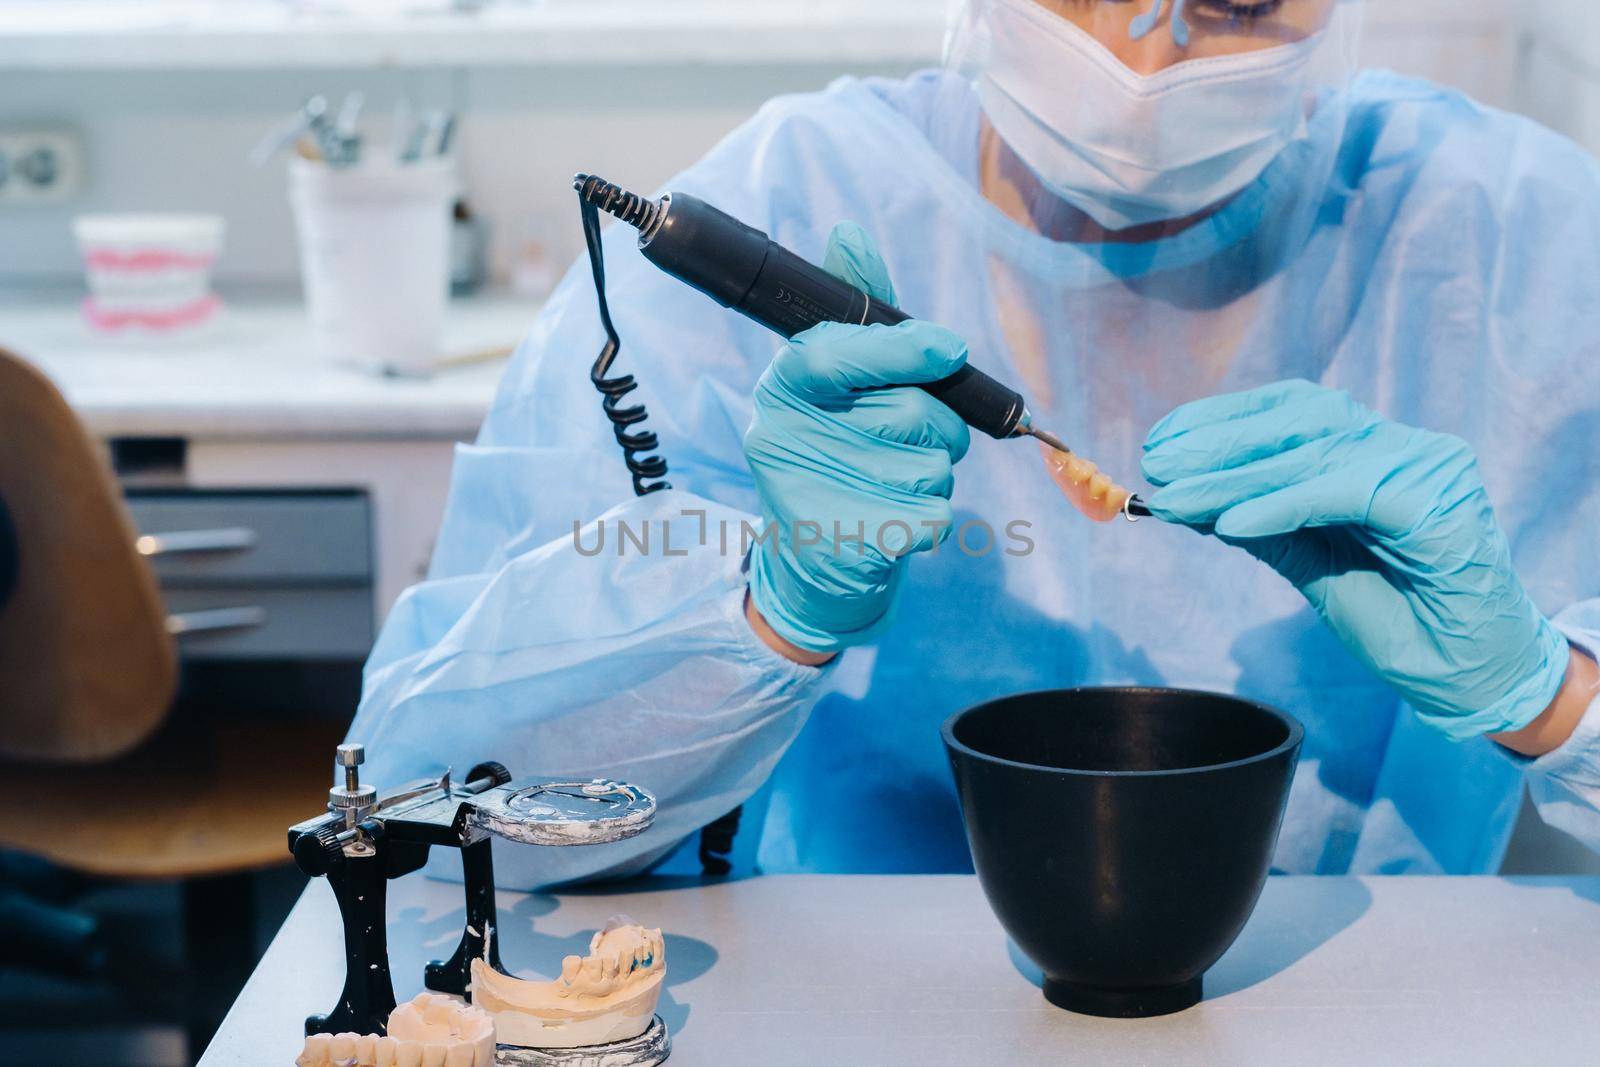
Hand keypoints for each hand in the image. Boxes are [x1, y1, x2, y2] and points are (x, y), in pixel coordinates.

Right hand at [744, 222, 969, 655]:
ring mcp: (817, 493)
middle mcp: (787, 436)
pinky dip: (933, 516)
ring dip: (935, 472)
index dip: (901, 349)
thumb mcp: (837, 383)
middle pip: (911, 412)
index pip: (836, 352)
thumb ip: (858, 319)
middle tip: (909, 439)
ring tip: (892, 481)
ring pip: (932, 465)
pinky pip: (936, 513)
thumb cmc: (836, 453)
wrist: (816, 559)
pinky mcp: (853, 542)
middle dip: (937, 424)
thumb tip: (848, 235)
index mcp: (785, 386)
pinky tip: (894, 519)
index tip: (951, 348)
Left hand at [1141, 379, 1569, 738]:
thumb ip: (1262, 525)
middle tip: (1156, 462)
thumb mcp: (1311, 564)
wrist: (1470, 675)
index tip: (1161, 441)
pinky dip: (1279, 506)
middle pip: (1298, 421)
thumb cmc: (1397, 618)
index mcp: (1375, 450)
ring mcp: (1425, 467)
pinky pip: (1341, 494)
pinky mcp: (1435, 503)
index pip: (1291, 411)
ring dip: (1233, 477)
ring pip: (1312, 454)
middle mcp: (1403, 446)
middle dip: (1218, 441)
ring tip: (1175, 495)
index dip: (1222, 420)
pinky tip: (1227, 524)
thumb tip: (1186, 495)